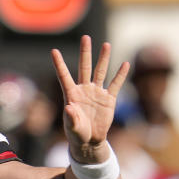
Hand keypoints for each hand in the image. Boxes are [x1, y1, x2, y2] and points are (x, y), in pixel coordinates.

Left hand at [51, 36, 129, 158]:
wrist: (90, 140)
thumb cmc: (77, 134)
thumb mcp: (72, 128)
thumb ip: (71, 118)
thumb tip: (69, 108)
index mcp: (71, 95)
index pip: (64, 76)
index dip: (59, 64)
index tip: (53, 50)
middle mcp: (84, 90)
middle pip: (84, 67)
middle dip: (85, 53)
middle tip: (86, 37)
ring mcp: (97, 93)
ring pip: (100, 72)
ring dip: (103, 58)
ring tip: (106, 45)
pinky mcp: (109, 99)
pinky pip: (115, 85)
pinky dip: (120, 75)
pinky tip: (125, 64)